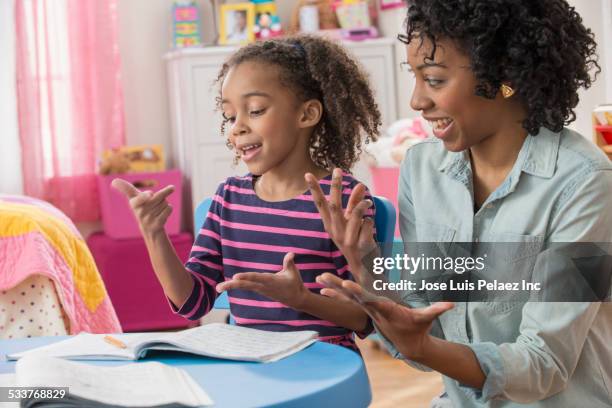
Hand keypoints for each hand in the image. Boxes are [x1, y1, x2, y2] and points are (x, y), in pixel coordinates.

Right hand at [111, 178, 174, 236]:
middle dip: (162, 195)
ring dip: (164, 203)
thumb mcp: (134, 197)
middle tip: (155, 202)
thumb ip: (126, 188)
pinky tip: (162, 215)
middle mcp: (140, 211)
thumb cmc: (142, 207)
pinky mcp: (157, 224)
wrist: (149, 228)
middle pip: (159, 196)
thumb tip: (113, 181)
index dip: (144, 196)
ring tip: (157, 210)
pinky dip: (168, 209)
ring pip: (165, 202)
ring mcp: (149, 219)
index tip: (148, 195)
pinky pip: (169, 208)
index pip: (136, 198)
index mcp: (133, 203)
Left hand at [215, 252, 309, 309]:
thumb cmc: (294, 283)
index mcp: (271, 281)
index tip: (236, 277)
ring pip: (244, 287)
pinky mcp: (259, 290)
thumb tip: (290, 253)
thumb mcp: (293, 272)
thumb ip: (289, 262)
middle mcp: (263, 286)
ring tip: (218, 287)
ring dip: (231, 286)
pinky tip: (227, 285)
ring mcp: (260, 289)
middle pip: (245, 285)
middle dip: (232, 286)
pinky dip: (236, 286)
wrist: (295, 299)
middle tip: (219, 287)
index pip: (257, 278)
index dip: (246, 277)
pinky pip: (246, 287)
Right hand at [305, 168, 377, 279]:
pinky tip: (370, 224)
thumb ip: (355, 204)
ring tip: (368, 201)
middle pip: (334, 205)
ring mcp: (348, 239)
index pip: (320, 205)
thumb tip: (359, 184)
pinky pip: (368, 223)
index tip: (307, 174)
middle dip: (335, 186)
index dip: (314, 190)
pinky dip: (370, 220)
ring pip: (355, 214)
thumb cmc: (355, 241)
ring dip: (362, 204)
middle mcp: (336, 232)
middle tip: (337, 169)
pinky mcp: (361, 245)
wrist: (363, 268)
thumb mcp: (351, 222)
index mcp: (330, 226)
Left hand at [317, 273, 452, 358]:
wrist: (408, 344)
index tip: (347, 284)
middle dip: (339, 287)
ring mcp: (368, 310)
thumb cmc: (417, 328)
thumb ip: (436, 310)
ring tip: (319, 278)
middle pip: (353, 297)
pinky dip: (336, 295)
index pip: (370, 300)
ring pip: (348, 297)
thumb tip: (451, 305)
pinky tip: (323, 288)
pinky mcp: (366, 309)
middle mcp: (373, 309)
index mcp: (386, 310)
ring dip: (333, 287)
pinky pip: (349, 301)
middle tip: (325, 277)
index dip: (359, 293)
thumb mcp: (426, 319)